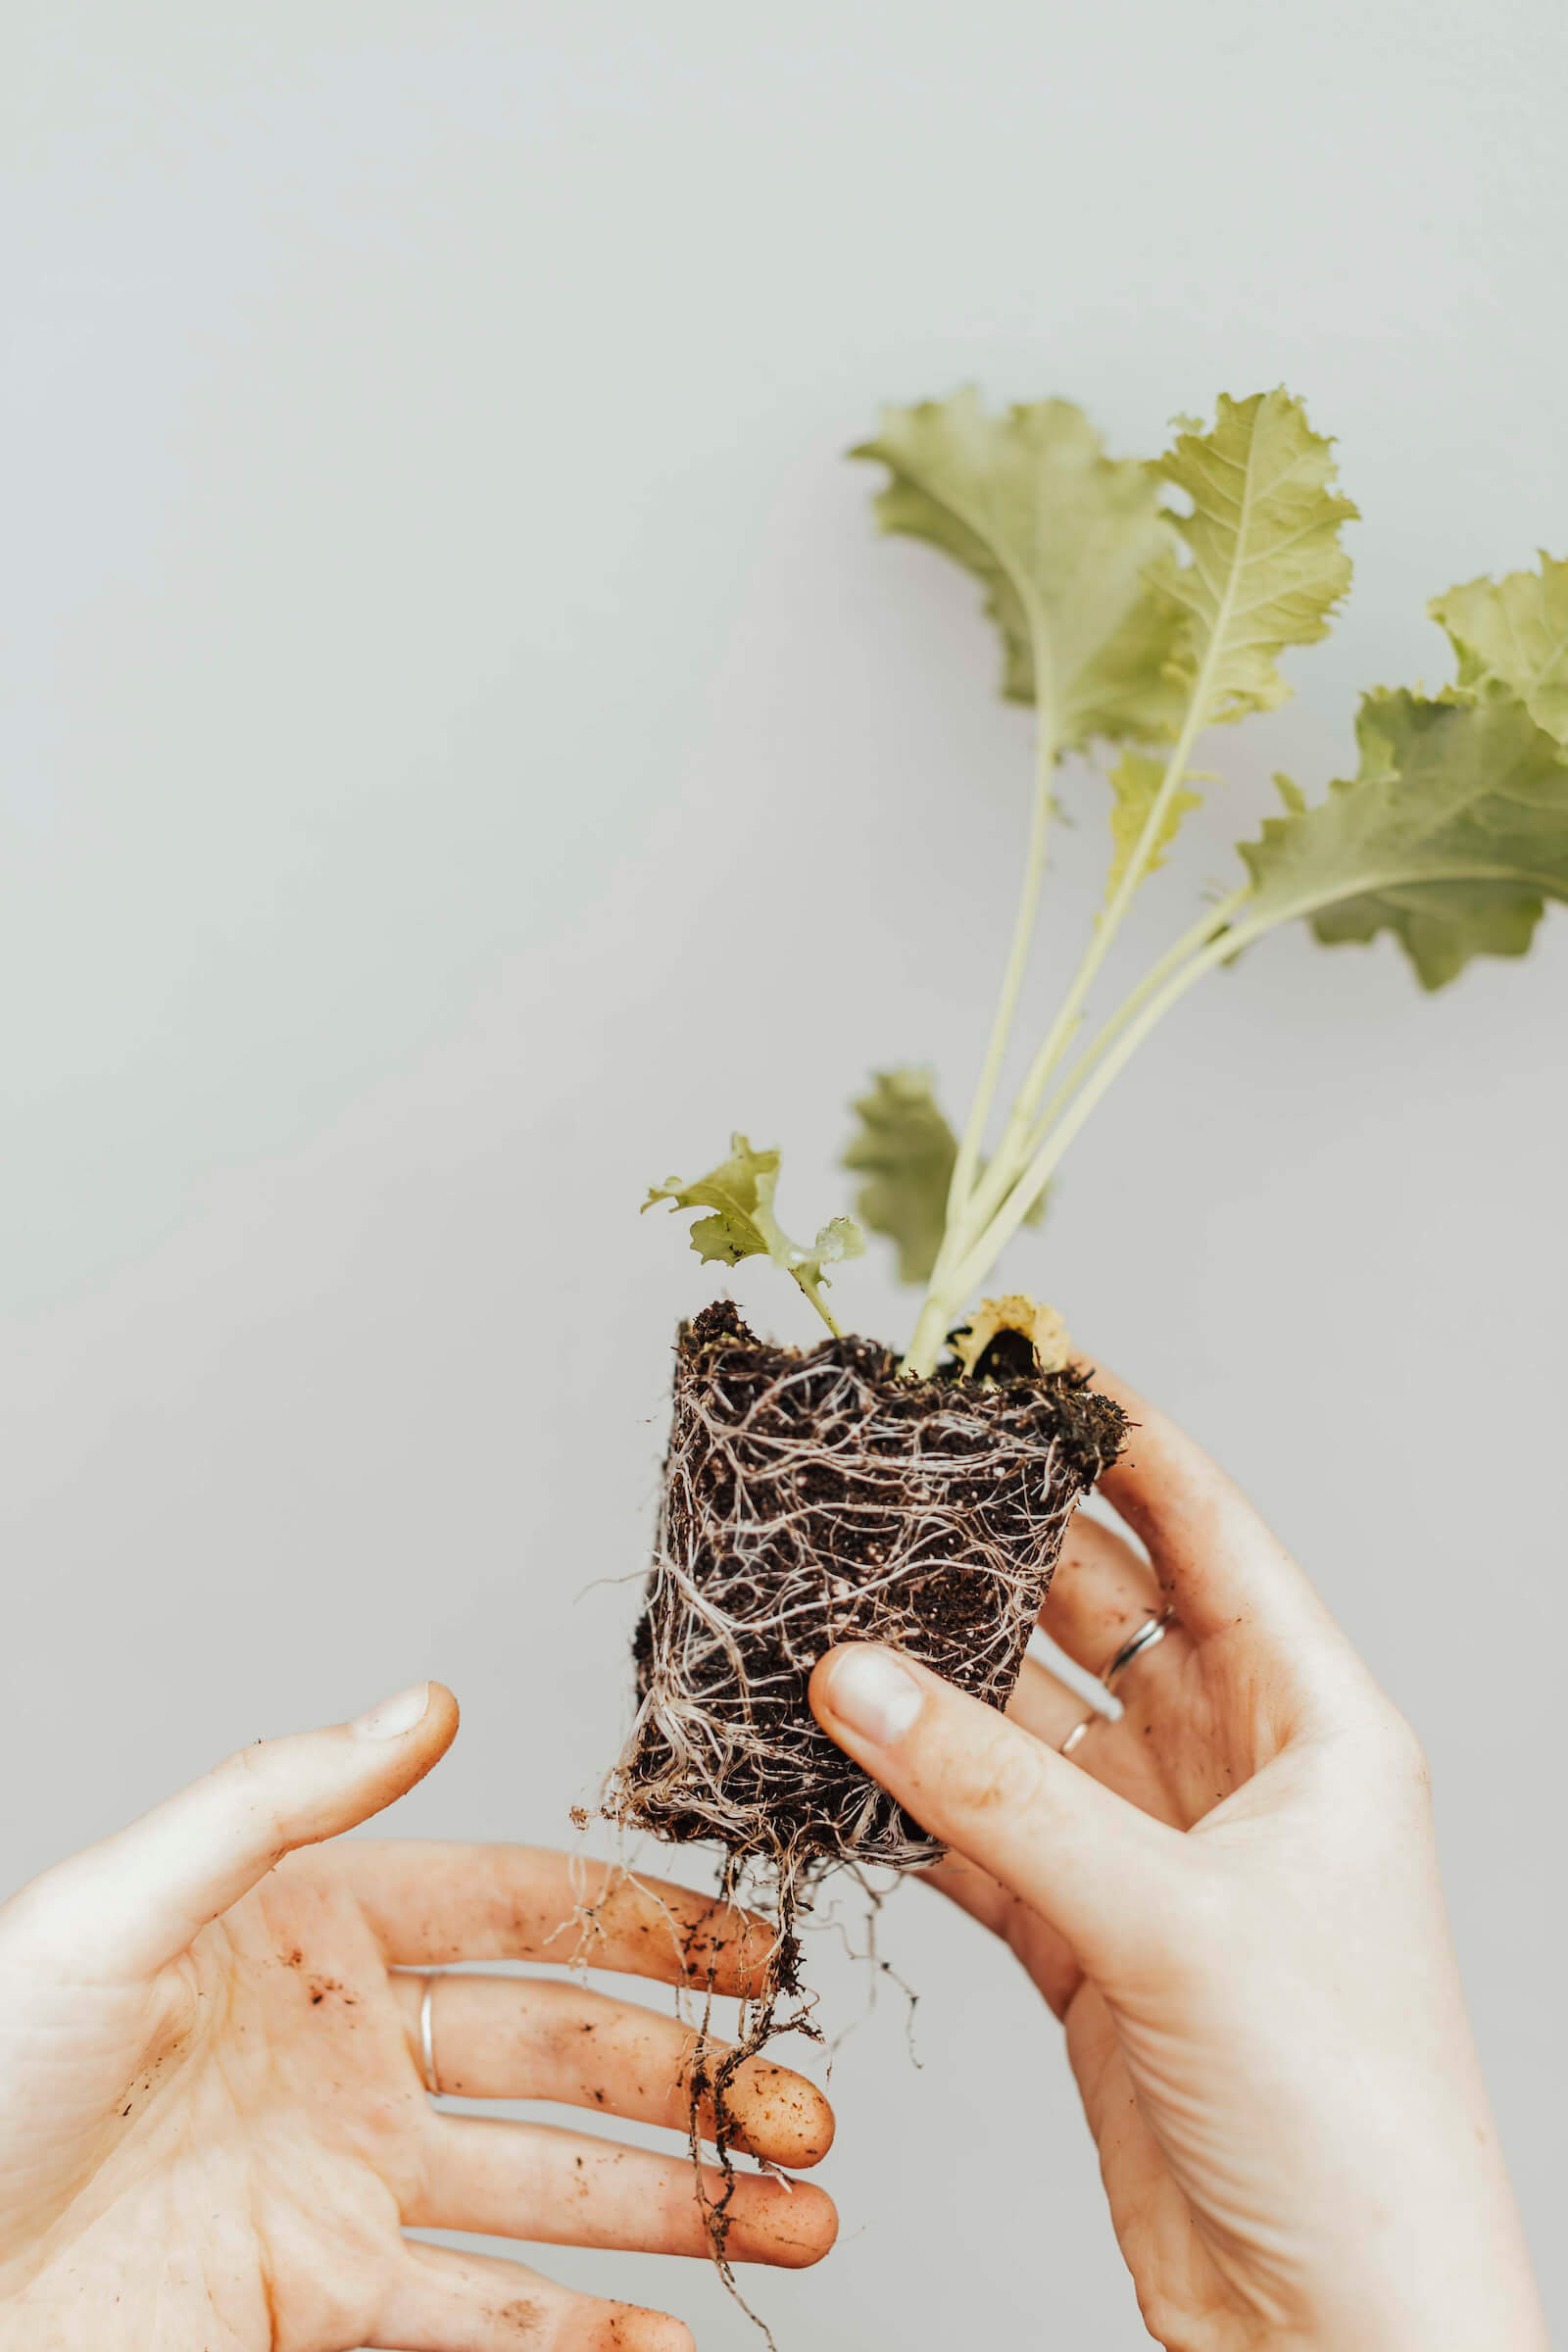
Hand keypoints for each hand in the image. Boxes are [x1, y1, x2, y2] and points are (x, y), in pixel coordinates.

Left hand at [0, 1682, 834, 2351]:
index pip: (522, 1909)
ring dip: (682, 2209)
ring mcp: (344, 2186)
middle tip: (807, 2114)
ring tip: (805, 2224)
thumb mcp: (119, 1905)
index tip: (753, 1952)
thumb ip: (281, 1798)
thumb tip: (427, 1702)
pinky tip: (675, 2347)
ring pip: (553, 2190)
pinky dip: (586, 2341)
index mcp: (315, 1932)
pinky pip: (481, 2323)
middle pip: (565, 2056)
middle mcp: (349, 2054)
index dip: (645, 1926)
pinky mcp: (318, 2304)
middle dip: (696, 2082)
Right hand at [809, 1369, 1546, 2351]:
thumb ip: (997, 1792)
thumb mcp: (1173, 1921)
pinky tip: (837, 1754)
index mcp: (1315, 1727)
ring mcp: (1159, 1863)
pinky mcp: (1091, 1951)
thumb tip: (853, 1673)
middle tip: (880, 1479)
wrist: (1339, 2338)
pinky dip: (914, 1799)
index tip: (1023, 1353)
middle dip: (991, 1548)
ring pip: (1025, 1726)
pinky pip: (984, 1835)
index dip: (1115, 1434)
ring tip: (826, 1609)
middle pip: (1098, 1615)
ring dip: (932, 1678)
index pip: (1206, 1531)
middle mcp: (1237, 1777)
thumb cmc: (1343, 2119)